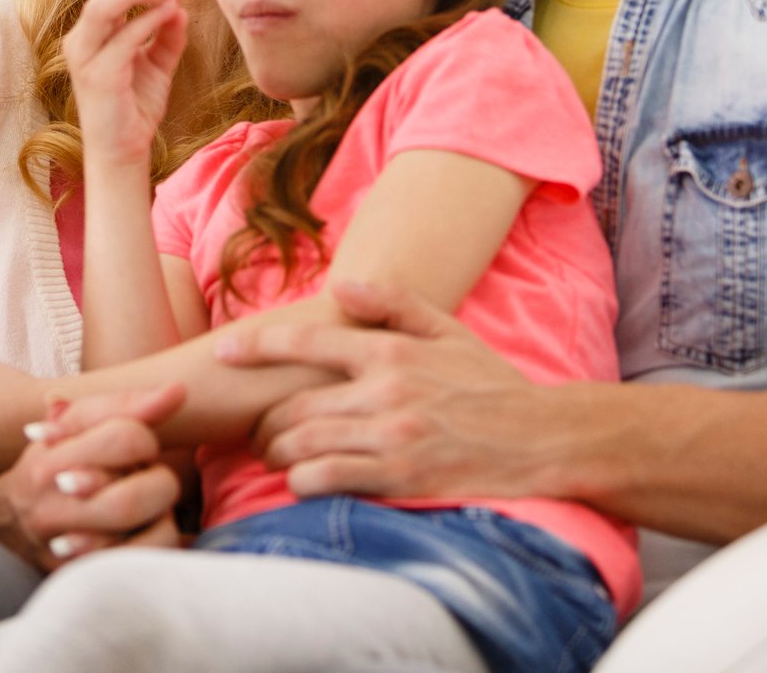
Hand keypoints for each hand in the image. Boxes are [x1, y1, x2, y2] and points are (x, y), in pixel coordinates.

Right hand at [0, 383, 185, 571]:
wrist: (6, 524)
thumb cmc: (54, 465)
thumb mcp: (74, 428)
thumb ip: (124, 406)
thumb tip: (178, 390)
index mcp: (51, 458)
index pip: (124, 438)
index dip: (146, 440)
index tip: (138, 446)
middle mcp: (52, 506)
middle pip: (135, 498)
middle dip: (158, 483)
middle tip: (145, 479)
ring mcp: (65, 548)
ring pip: (151, 533)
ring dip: (161, 515)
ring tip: (146, 508)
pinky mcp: (83, 576)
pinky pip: (147, 562)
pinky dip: (157, 542)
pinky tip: (142, 531)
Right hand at [62, 0, 189, 167]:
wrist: (125, 150)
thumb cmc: (136, 107)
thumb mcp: (158, 64)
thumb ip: (168, 36)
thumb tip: (181, 6)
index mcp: (92, 35)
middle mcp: (81, 41)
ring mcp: (85, 58)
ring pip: (103, 8)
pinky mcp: (97, 76)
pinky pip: (123, 39)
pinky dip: (148, 21)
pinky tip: (171, 12)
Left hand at [219, 278, 567, 502]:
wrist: (542, 440)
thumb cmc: (493, 385)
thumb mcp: (449, 331)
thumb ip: (395, 304)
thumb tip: (344, 284)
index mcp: (391, 352)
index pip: (307, 343)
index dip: (257, 346)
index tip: (224, 351)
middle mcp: (385, 392)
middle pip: (294, 404)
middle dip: (263, 421)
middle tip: (254, 431)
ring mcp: (391, 436)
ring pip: (303, 443)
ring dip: (278, 453)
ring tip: (274, 457)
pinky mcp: (400, 477)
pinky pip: (329, 478)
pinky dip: (304, 480)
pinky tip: (304, 481)